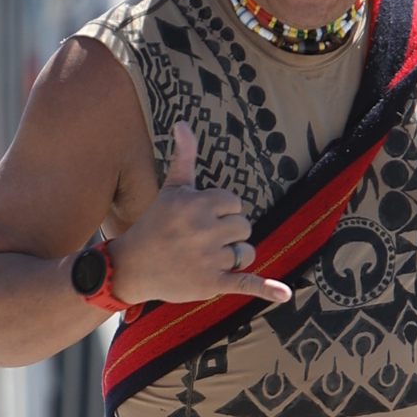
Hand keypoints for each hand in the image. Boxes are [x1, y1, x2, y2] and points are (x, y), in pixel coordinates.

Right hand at [109, 123, 289, 307]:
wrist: (132, 266)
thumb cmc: (155, 223)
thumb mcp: (171, 188)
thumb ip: (183, 156)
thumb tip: (183, 123)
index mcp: (197, 203)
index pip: (235, 204)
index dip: (221, 212)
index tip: (200, 220)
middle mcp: (204, 229)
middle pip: (244, 227)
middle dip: (228, 234)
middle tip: (200, 240)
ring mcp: (208, 258)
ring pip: (246, 252)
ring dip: (234, 257)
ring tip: (207, 258)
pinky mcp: (211, 284)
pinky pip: (245, 282)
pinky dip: (266, 289)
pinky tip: (284, 294)